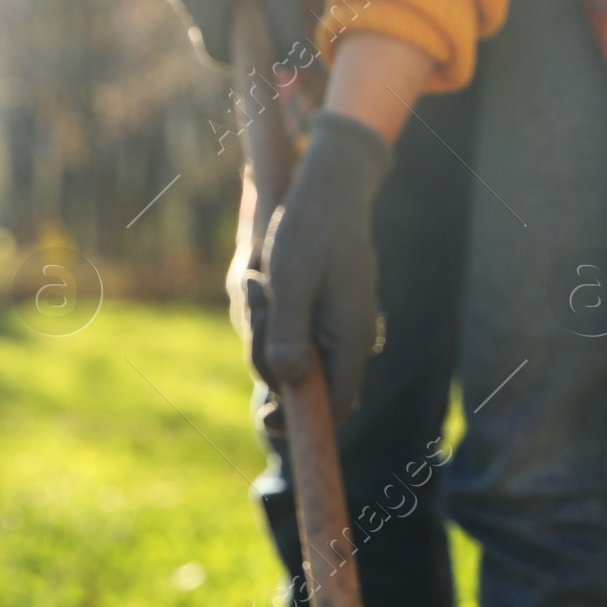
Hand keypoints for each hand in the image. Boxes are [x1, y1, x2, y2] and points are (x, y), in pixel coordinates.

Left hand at [257, 111, 390, 418]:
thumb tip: (287, 382)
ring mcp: (338, 328)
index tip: (268, 418)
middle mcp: (349, 340)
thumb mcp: (291, 278)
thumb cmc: (311, 226)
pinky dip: (272, 319)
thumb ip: (288, 332)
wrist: (329, 185)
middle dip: (270, 358)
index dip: (303, 420)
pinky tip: (263, 282)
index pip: (335, 404)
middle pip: (307, 385)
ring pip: (294, 359)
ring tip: (260, 279)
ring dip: (265, 329)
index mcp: (350, 337)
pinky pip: (293, 336)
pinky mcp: (324, 315)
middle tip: (256, 298)